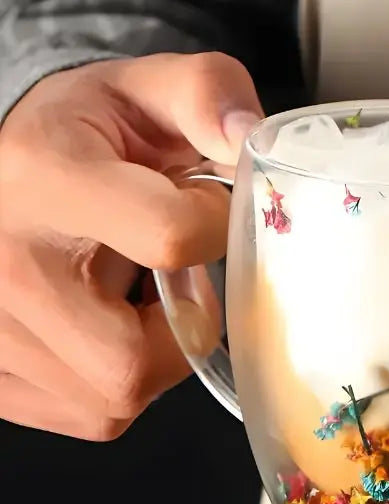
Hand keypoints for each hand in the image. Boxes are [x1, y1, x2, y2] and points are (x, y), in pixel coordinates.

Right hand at [0, 52, 262, 439]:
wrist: (11, 172)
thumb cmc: (89, 133)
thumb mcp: (148, 89)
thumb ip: (208, 94)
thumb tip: (248, 140)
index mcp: (43, 175)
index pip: (170, 236)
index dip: (217, 230)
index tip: (209, 211)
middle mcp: (2, 263)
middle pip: (129, 361)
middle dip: (185, 329)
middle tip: (181, 283)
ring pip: (111, 400)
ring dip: (155, 358)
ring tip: (140, 301)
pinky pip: (89, 415)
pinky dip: (120, 385)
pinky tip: (111, 328)